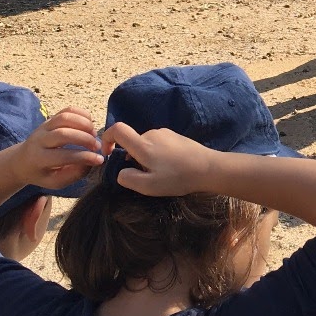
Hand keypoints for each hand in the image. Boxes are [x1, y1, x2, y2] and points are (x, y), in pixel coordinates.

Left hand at [14, 108, 104, 187]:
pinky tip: (89, 125)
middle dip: (85, 139)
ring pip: (65, 117)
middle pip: (63, 133)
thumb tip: (93, 161)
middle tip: (97, 146)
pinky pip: (67, 110)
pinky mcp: (50, 118)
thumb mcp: (55, 182)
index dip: (84, 157)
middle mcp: (39, 140)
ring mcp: (44, 126)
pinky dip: (82, 114)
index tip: (99, 159)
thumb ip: (74, 174)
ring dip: (84, 124)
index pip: (63, 156)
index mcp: (39, 159)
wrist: (22, 160)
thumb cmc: (41, 174)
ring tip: (94, 134)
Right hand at [100, 122, 216, 196]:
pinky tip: (170, 168)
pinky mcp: (176, 136)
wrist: (209, 168)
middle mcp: (152, 133)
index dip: (106, 138)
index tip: (108, 154)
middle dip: (131, 158)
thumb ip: (129, 179)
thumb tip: (120, 172)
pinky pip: (158, 144)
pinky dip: (157, 155)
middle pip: (132, 141)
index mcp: (143, 144)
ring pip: (146, 144)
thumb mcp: (149, 186)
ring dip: (145, 158)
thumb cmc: (178, 177)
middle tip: (145, 176)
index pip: (117, 129)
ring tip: (161, 174)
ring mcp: (166, 133)